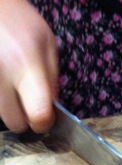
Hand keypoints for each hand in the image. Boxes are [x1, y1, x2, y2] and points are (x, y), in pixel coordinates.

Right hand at [0, 0, 57, 132]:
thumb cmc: (19, 23)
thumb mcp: (47, 44)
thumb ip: (53, 79)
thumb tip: (53, 109)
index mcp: (26, 64)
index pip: (38, 114)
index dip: (44, 122)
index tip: (46, 118)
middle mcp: (2, 75)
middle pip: (15, 122)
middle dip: (25, 118)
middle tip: (29, 103)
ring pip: (2, 115)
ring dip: (10, 108)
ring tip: (14, 86)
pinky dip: (1, 98)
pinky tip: (5, 82)